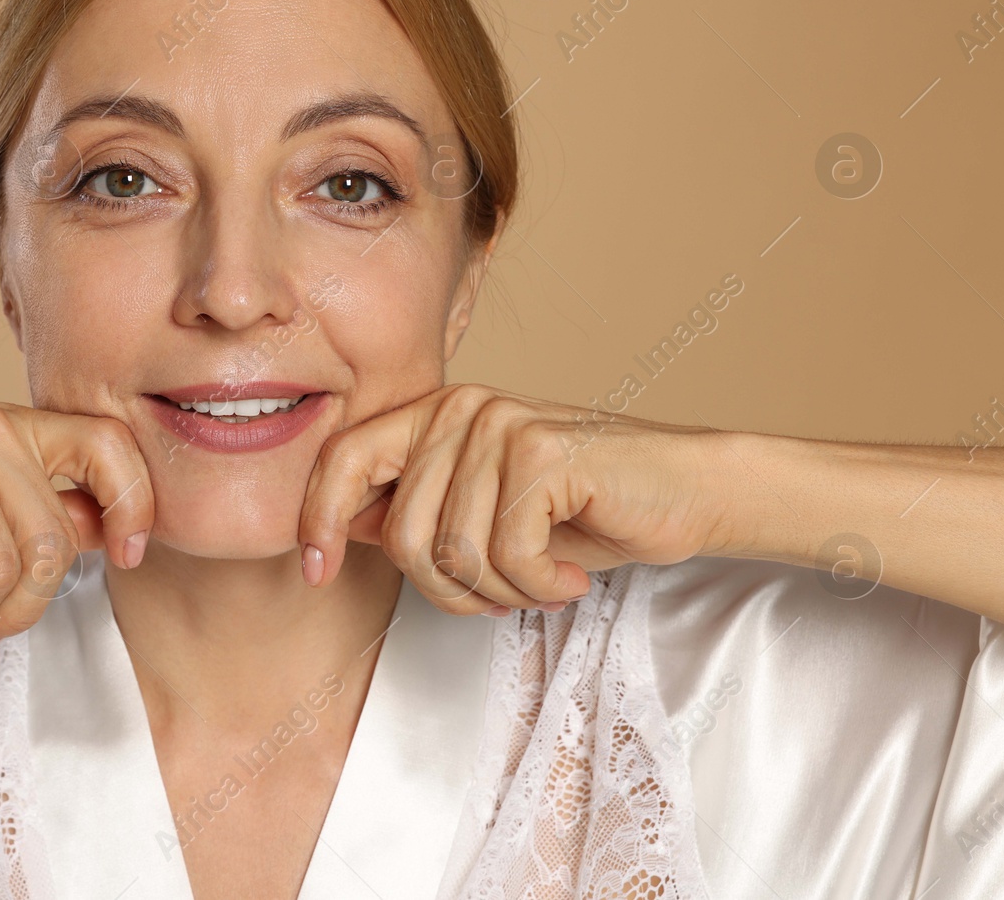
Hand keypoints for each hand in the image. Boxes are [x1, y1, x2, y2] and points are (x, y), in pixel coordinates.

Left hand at [298, 383, 729, 612]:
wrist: (686, 495)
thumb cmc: (586, 511)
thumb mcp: (484, 516)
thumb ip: (418, 512)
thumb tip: (345, 529)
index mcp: (436, 415)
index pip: (343, 458)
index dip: (318, 518)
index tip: (317, 572)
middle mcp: (462, 408)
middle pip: (403, 535)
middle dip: (448, 591)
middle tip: (500, 594)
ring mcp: (502, 424)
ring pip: (455, 554)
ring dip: (502, 593)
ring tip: (544, 578)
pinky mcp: (542, 452)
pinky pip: (507, 555)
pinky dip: (540, 586)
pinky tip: (571, 573)